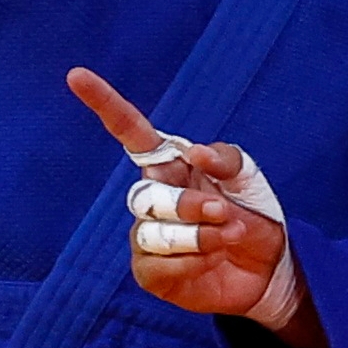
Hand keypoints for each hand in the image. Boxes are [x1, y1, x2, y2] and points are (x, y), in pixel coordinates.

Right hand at [67, 68, 319, 347]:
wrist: (270, 268)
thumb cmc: (253, 215)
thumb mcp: (250, 181)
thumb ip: (227, 159)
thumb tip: (193, 153)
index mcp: (170, 168)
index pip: (131, 134)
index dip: (105, 105)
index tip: (77, 75)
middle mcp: (152, 199)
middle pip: (148, 196)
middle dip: (189, 206)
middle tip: (225, 212)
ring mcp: (147, 237)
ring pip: (152, 234)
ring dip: (197, 237)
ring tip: (229, 236)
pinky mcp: (152, 273)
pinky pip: (155, 267)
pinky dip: (189, 264)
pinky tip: (209, 262)